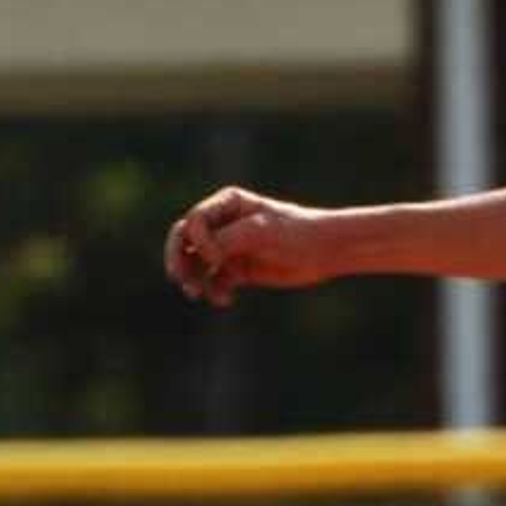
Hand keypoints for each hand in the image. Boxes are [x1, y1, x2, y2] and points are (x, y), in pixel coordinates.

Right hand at [163, 187, 329, 306]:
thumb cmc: (297, 232)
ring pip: (196, 263)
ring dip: (192, 279)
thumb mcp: (262, 232)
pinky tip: (225, 301)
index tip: (219, 260)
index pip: (194, 221)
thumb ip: (228, 239)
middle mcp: (223, 223)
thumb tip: (200, 254)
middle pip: (184, 239)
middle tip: (178, 279)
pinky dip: (214, 292)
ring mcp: (229, 247)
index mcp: (227, 203)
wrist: (326, 252)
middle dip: (178, 258)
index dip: (198, 242)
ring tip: (197, 294)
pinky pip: (214, 281)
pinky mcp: (238, 269)